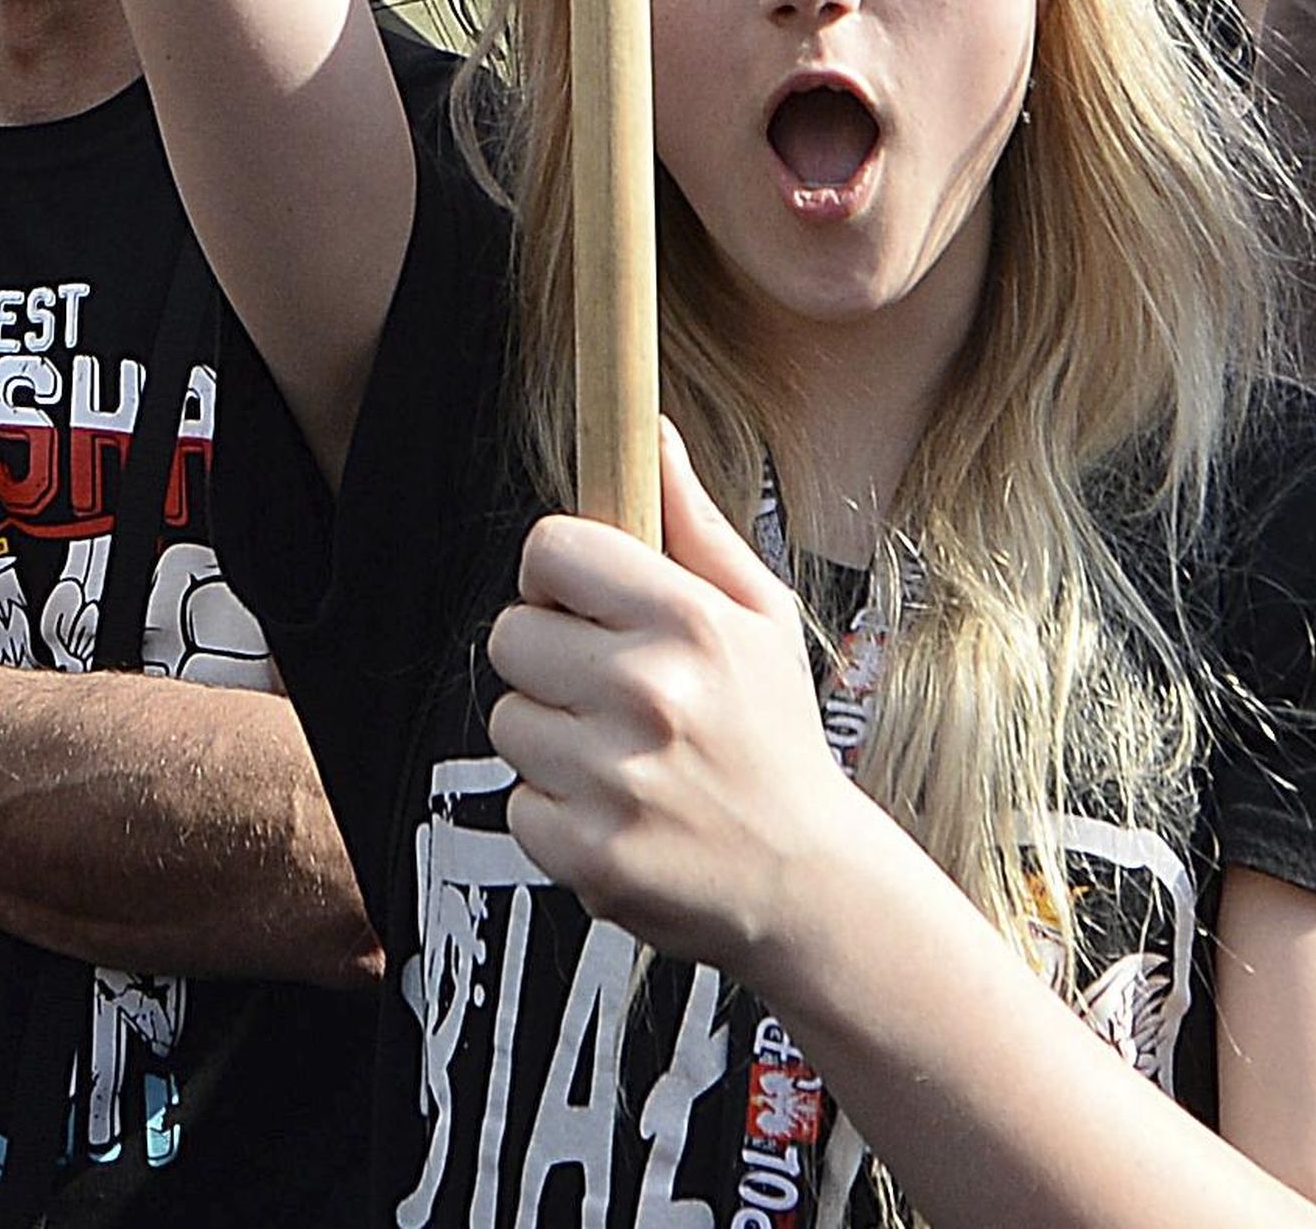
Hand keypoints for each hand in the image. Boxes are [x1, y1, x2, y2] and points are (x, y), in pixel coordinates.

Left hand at [485, 422, 850, 976]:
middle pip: (510, 634)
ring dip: (550, 738)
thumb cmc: (775, 737)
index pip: (551, 550)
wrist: (808, 885)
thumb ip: (693, 523)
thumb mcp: (759, 615)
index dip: (558, 577)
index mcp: (686, 620)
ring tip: (619, 758)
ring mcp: (614, 776)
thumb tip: (652, 431)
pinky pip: (516, 802)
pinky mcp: (589, 851)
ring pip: (507, 719)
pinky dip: (554, 812)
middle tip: (607, 692)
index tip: (582, 607)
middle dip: (549, 659)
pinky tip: (615, 813)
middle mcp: (647, 691)